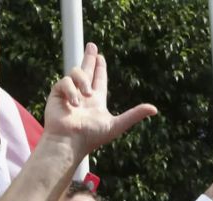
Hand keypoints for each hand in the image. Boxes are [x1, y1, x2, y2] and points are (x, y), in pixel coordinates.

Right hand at [42, 43, 156, 158]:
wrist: (70, 142)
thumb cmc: (91, 137)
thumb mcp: (116, 125)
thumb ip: (134, 115)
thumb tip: (155, 109)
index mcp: (96, 101)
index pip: (99, 80)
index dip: (100, 68)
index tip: (100, 56)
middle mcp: (82, 95)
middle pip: (86, 71)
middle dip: (89, 58)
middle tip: (92, 46)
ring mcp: (69, 94)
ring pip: (76, 73)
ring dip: (83, 80)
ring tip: (86, 94)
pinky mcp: (57, 95)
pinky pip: (64, 82)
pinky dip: (70, 90)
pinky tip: (74, 103)